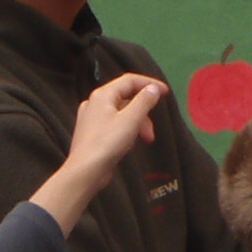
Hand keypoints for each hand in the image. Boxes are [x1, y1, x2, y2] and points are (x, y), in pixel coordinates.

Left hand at [27, 74, 165, 232]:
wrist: (85, 171)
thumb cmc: (107, 143)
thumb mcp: (130, 120)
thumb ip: (144, 101)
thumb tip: (153, 88)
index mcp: (103, 95)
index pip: (129, 80)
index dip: (149, 84)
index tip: (165, 93)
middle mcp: (95, 103)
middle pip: (126, 98)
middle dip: (144, 112)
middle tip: (151, 130)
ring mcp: (91, 118)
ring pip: (121, 113)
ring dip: (137, 123)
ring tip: (144, 140)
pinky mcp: (92, 133)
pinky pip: (115, 124)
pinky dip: (126, 130)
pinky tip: (128, 144)